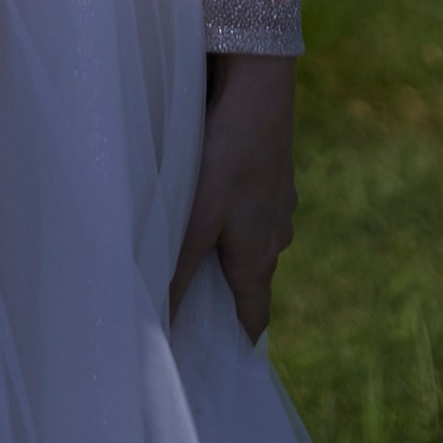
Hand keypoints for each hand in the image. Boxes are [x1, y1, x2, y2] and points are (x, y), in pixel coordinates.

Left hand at [171, 52, 296, 339]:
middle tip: (184, 299)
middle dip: (221, 292)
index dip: (234, 343)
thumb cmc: (227, 155)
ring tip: (187, 240)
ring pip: (250, 239)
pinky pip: (251, 204)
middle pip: (250, 281)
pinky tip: (206, 189)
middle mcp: (277, 236)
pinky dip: (231, 208)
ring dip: (224, 244)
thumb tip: (163, 329)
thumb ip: (177, 271)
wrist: (260, 85)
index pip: (254, 322)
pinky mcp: (274, 172)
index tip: (210, 358)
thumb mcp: (195, 217)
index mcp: (261, 258)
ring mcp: (279, 202)